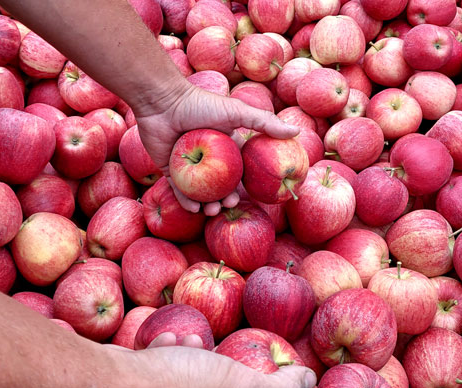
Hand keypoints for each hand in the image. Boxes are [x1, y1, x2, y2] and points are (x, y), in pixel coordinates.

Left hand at [134, 84, 299, 215]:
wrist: (164, 102)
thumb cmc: (201, 104)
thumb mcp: (237, 112)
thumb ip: (265, 123)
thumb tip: (297, 132)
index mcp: (225, 147)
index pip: (237, 172)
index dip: (242, 187)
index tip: (247, 197)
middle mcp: (208, 157)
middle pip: (219, 185)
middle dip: (225, 199)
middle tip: (228, 205)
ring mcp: (188, 165)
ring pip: (200, 192)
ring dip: (207, 204)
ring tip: (211, 211)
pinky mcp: (170, 169)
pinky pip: (179, 190)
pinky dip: (186, 201)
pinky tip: (194, 209)